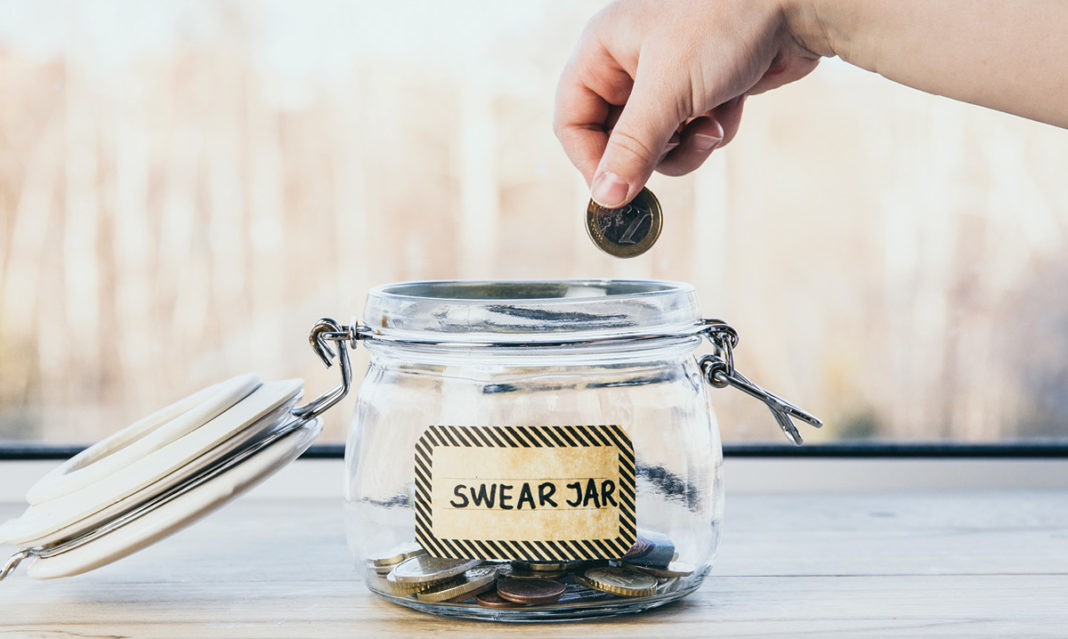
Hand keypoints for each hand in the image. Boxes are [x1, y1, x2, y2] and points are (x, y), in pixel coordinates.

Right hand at [554, 0, 819, 207]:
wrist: (798, 3)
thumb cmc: (724, 23)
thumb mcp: (669, 90)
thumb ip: (632, 147)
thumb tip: (605, 199)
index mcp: (603, 50)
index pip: (572, 121)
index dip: (591, 160)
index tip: (615, 192)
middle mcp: (628, 65)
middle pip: (616, 140)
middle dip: (652, 153)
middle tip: (679, 149)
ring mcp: (666, 81)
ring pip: (656, 146)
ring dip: (687, 146)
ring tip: (713, 122)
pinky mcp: (701, 94)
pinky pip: (690, 136)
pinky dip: (712, 131)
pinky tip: (734, 105)